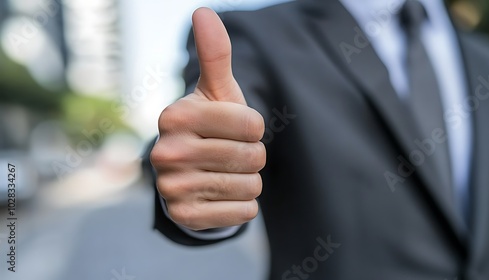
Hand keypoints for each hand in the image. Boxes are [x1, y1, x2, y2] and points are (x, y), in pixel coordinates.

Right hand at [151, 8, 265, 230]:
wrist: (189, 172)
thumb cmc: (210, 126)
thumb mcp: (215, 91)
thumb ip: (215, 54)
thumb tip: (203, 11)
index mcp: (175, 116)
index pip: (252, 124)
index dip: (253, 128)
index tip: (236, 128)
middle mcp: (166, 153)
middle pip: (253, 157)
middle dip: (252, 156)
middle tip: (230, 153)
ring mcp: (173, 188)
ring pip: (250, 186)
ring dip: (247, 180)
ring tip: (224, 173)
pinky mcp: (185, 217)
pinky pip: (243, 212)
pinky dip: (241, 204)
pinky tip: (220, 195)